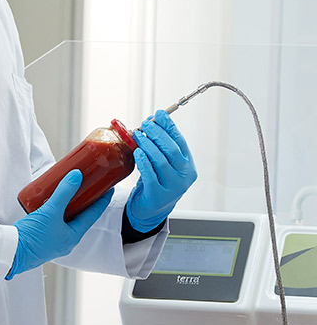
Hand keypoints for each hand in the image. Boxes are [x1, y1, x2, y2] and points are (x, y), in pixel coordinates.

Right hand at [7, 170, 112, 278]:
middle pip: (79, 219)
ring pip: (65, 222)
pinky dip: (55, 214)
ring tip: (66, 194)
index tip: (108, 190)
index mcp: (72, 237)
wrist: (10, 253)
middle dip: (84, 204)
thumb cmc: (31, 238)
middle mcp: (65, 242)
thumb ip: (63, 193)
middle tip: (87, 189)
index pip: (92, 216)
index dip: (101, 202)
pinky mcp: (40, 241)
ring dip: (68, 208)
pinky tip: (48, 207)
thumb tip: (76, 176)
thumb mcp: (50, 212)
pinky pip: (53, 225)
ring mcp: (52, 242)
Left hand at [127, 110, 197, 231]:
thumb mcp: (163, 165)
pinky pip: (151, 176)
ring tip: (139, 135)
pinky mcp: (158, 195)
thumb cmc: (156, 183)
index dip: (170, 126)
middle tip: (146, 124)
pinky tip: (138, 153)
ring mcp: (172, 186)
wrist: (152, 210)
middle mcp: (183, 176)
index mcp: (187, 165)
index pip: (180, 142)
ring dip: (149, 146)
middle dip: (158, 134)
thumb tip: (151, 123)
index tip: (159, 114)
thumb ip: (160, 148)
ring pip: (162, 161)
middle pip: (172, 150)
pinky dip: (144, 162)